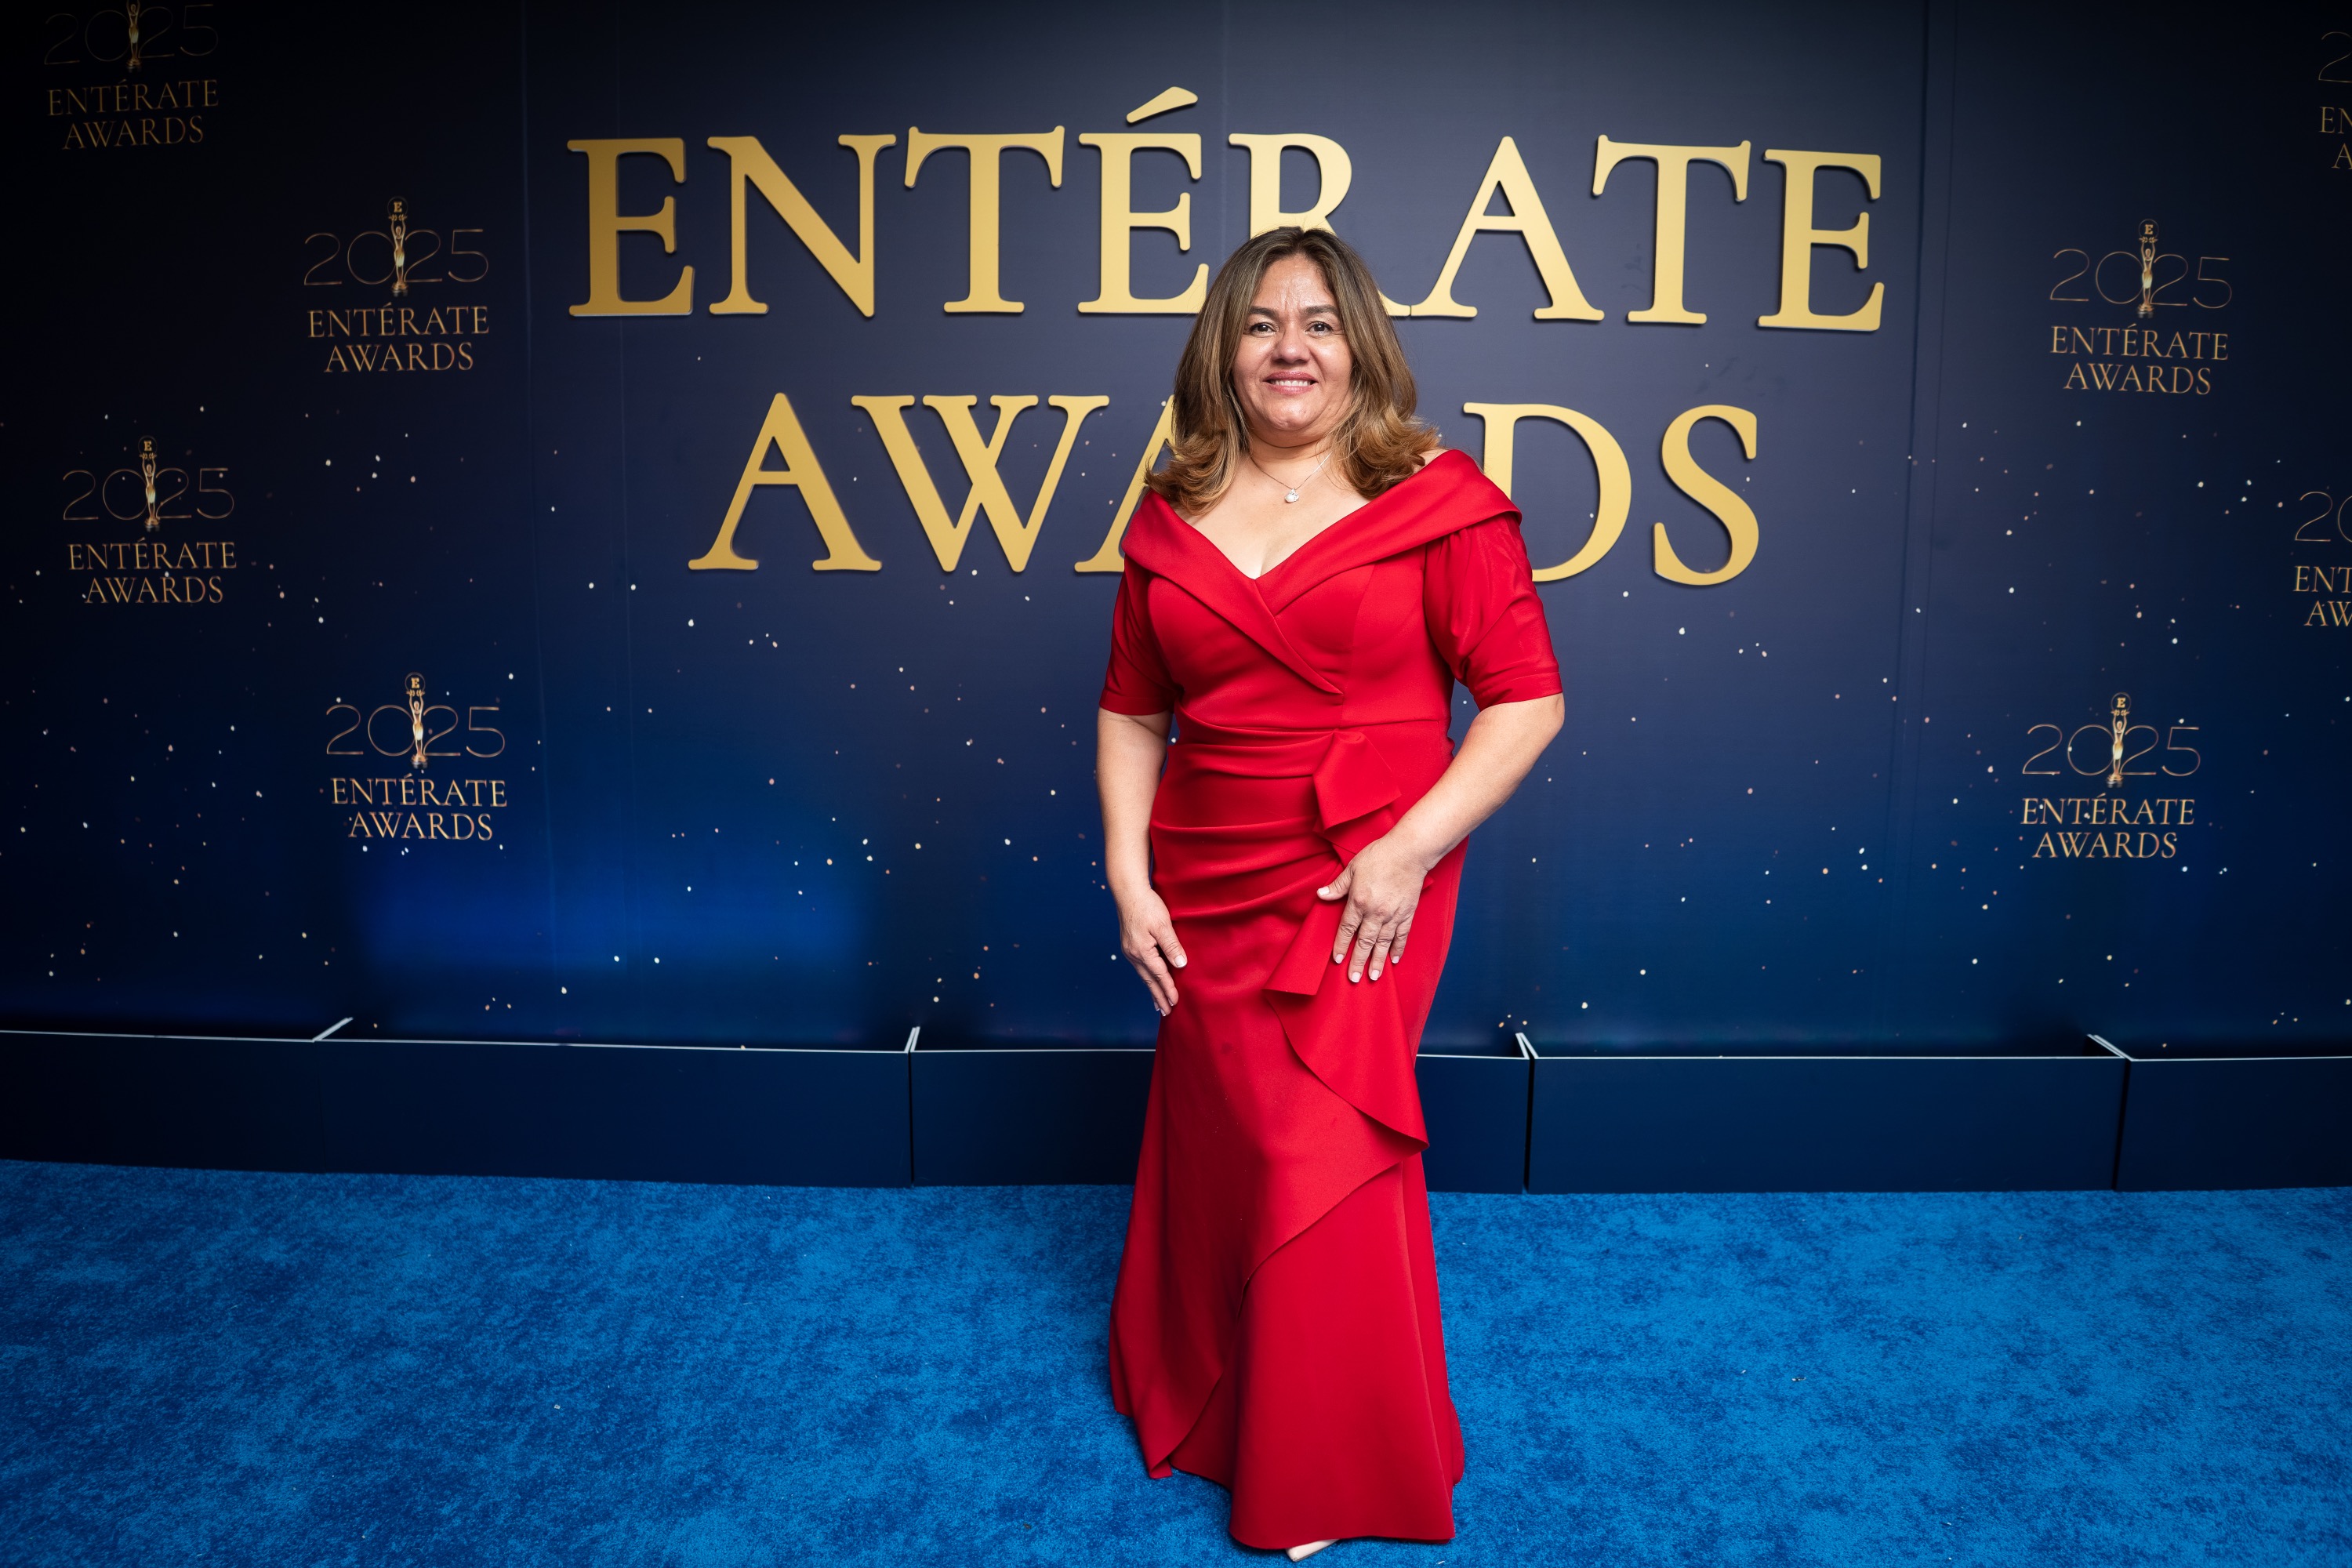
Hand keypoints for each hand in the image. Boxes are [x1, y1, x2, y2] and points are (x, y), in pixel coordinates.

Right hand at [1116, 886, 1187, 1014]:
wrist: (1128, 892)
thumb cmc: (1147, 906)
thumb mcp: (1163, 925)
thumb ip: (1172, 946)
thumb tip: (1180, 965)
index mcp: (1142, 951)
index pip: (1159, 975)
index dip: (1169, 989)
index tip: (1176, 1003)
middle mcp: (1133, 954)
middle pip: (1149, 980)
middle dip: (1158, 997)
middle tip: (1166, 1012)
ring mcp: (1129, 950)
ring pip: (1143, 975)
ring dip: (1152, 989)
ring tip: (1158, 1002)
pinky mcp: (1130, 945)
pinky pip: (1140, 967)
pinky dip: (1147, 977)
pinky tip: (1150, 980)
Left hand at [1319, 834, 1432, 982]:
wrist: (1409, 852)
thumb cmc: (1379, 856)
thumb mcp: (1352, 868)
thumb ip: (1338, 886)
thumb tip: (1321, 895)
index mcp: (1359, 901)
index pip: (1347, 929)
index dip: (1341, 945)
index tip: (1337, 960)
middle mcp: (1376, 912)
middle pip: (1364, 942)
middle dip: (1358, 961)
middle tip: (1354, 978)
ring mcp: (1393, 915)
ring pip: (1383, 943)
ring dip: (1377, 961)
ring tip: (1373, 977)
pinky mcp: (1407, 914)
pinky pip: (1402, 936)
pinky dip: (1398, 949)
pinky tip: (1394, 960)